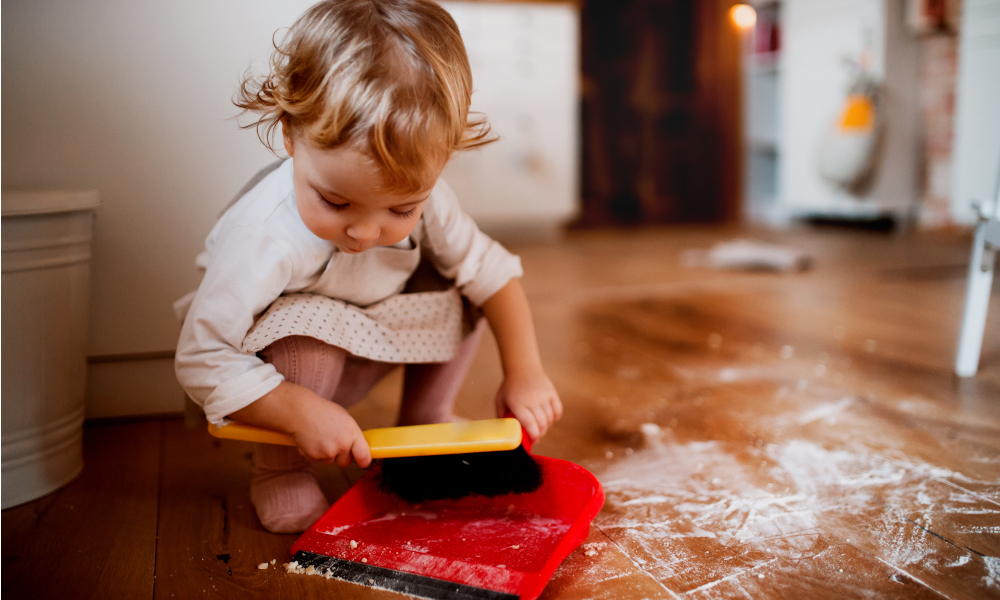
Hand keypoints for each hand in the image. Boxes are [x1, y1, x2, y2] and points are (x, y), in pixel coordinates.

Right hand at [229, 381, 371, 467]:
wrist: (301, 411)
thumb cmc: (323, 412)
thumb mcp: (344, 419)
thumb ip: (352, 434)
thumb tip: (358, 446)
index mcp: (353, 433)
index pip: (364, 455)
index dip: (364, 460)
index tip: (363, 461)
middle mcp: (343, 444)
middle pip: (346, 461)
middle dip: (341, 455)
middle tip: (332, 441)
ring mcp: (329, 452)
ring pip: (330, 461)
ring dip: (326, 453)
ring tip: (320, 436)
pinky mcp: (315, 456)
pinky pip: (317, 460)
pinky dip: (314, 453)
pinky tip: (311, 440)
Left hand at [494, 367, 562, 441]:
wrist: (523, 367)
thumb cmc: (510, 386)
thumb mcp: (500, 400)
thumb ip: (501, 416)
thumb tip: (504, 431)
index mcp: (518, 404)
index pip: (529, 424)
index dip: (533, 436)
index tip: (533, 441)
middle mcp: (532, 400)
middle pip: (541, 424)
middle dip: (540, 434)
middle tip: (537, 436)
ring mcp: (543, 396)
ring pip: (550, 418)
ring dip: (547, 426)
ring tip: (542, 427)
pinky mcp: (551, 392)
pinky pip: (558, 410)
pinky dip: (555, 417)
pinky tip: (550, 419)